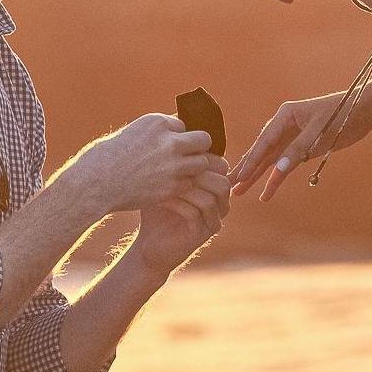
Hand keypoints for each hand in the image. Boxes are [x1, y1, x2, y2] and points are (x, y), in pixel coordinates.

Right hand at [71, 114, 214, 214]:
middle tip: (189, 156)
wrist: (95, 183)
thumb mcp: (133, 133)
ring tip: (179, 173)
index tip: (169, 145)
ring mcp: (173, 165)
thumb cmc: (108, 157)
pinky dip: (183, 186)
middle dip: (197, 147)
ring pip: (202, 163)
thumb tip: (180, 129)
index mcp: (157, 122)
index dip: (177, 136)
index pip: (183, 124)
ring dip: (193, 167)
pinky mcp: (172, 187)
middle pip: (204, 140)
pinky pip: (190, 184)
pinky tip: (169, 186)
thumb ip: (157, 132)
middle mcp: (169, 141)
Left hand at [131, 157, 231, 275]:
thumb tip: (171, 127)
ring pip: (212, 197)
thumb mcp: (163, 180)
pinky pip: (198, 214)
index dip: (203, 157)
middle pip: (222, 180)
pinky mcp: (203, 235)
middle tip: (177, 164)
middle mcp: (218, 203)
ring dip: (189, 187)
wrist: (148, 243)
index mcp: (213, 188)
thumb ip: (172, 160)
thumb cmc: (156, 208)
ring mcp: (213, 220)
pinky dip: (180, 204)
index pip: (220, 166)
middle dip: (200, 171)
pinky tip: (163, 198)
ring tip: (168, 181)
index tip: (179, 150)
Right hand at [229, 88, 371, 201]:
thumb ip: (298, 150)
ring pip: (269, 160)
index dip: (251, 160)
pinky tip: (266, 191)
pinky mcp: (301, 147)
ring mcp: (291, 137)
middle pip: (261, 151)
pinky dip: (275, 178)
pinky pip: (284, 164)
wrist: (363, 110)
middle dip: (246, 169)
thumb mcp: (319, 133)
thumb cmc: (342, 114)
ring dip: (255, 176)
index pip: (264, 141)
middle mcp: (283, 125)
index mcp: (285, 115)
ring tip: (239, 192)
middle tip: (228, 186)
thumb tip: (278, 170)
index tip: (240, 176)